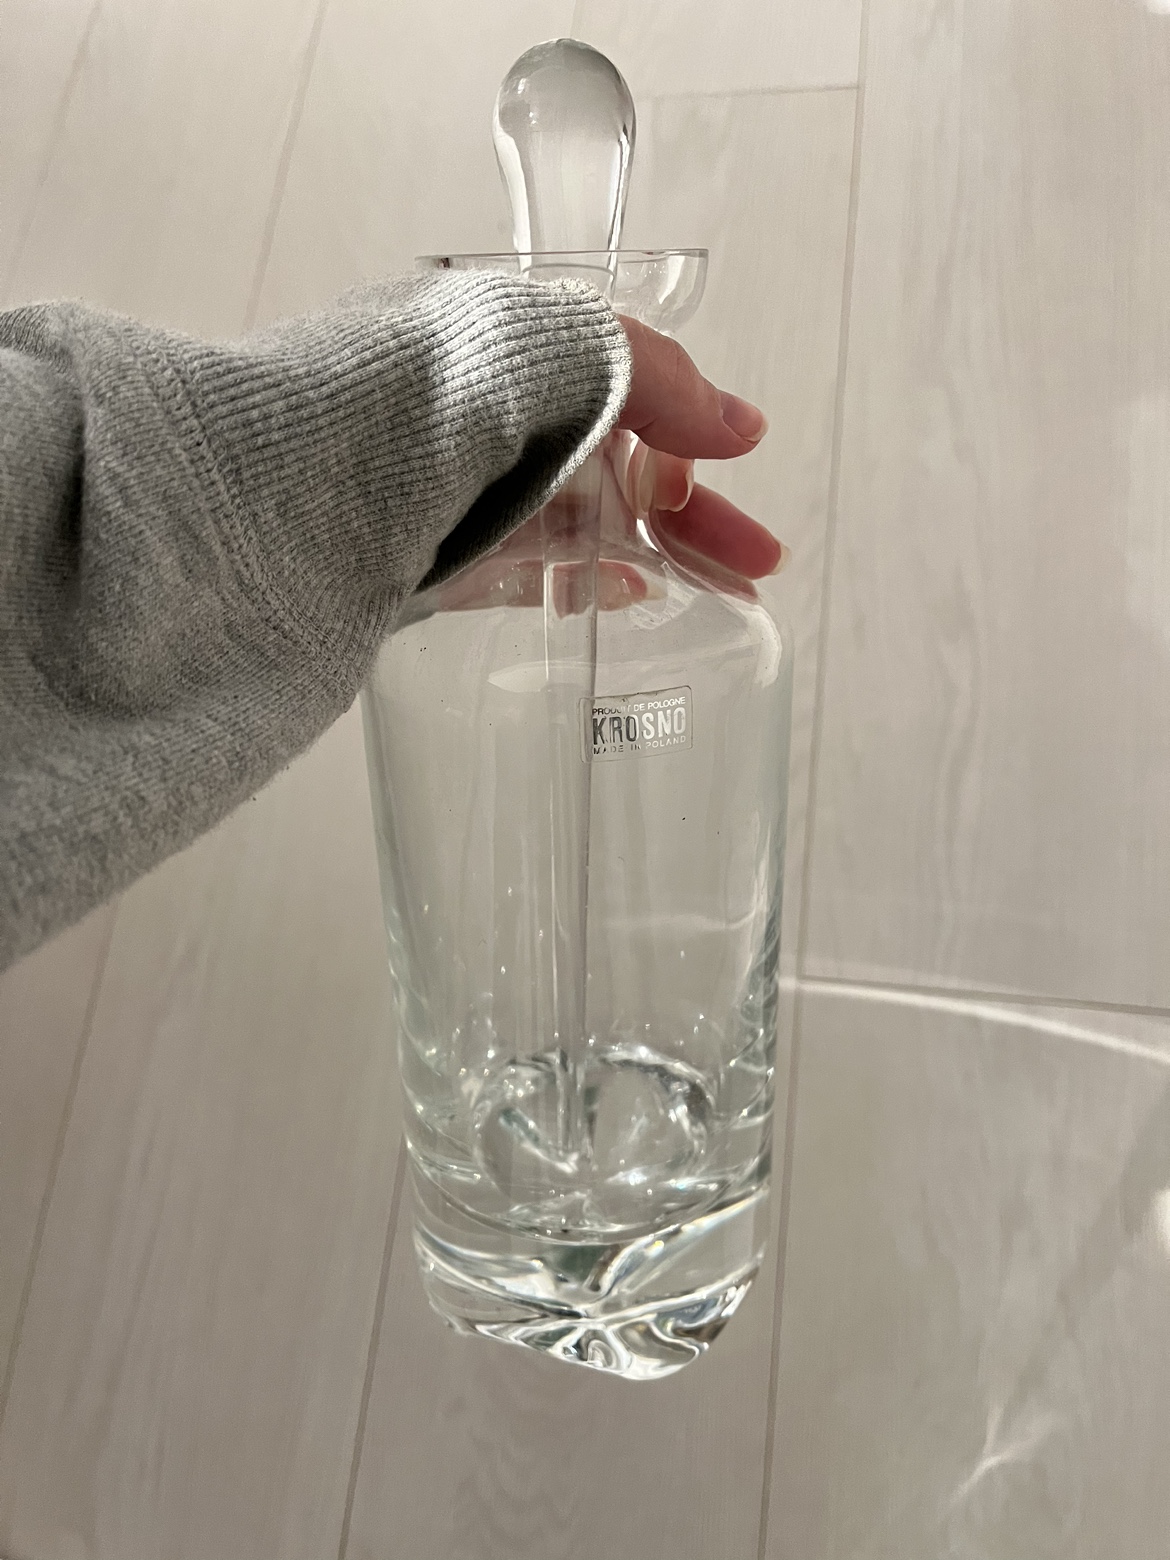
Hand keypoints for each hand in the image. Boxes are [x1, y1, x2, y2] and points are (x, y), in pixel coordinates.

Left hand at [436, 318, 785, 614]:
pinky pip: (523, 573)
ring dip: (654, 552)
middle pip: (613, 464)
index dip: (686, 424)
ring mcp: (458, 495)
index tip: (734, 463)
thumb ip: (656, 380)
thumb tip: (741, 425)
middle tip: (757, 559)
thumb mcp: (560, 351)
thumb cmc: (420, 392)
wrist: (296, 488)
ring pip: (579, 523)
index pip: (621, 381)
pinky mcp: (433, 566)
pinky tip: (631, 599)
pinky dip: (582, 583)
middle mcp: (484, 417)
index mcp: (510, 347)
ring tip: (719, 592)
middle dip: (692, 510)